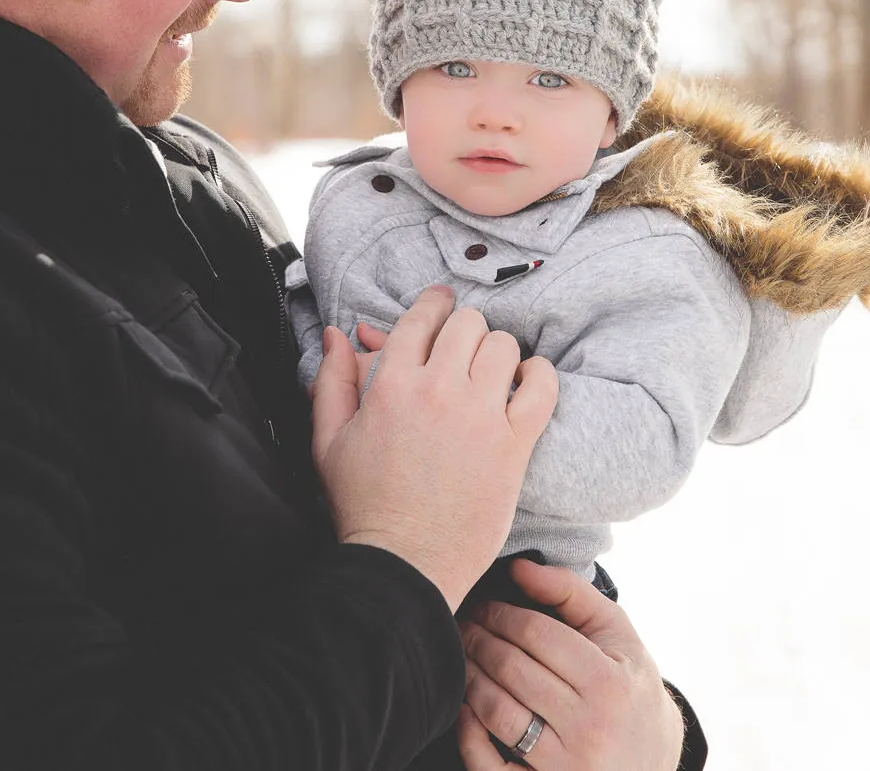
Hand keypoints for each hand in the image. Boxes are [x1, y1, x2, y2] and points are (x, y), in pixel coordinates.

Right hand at [310, 287, 557, 610]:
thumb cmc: (363, 507)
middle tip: (463, 348)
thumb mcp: (328, 441)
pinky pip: (541, 386)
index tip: (442, 304)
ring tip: (491, 370)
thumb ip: (332, 381)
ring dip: (498, 351)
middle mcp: (438, 390)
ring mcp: (479, 415)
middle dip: (464, 329)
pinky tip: (527, 380)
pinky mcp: (513, 443)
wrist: (403, 565)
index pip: (421, 319)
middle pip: (467, 324)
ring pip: (503, 346)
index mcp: (391, 385)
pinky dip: (539, 374)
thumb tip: (336, 334)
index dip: (434, 304)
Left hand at [458, 560, 684, 770]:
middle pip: (512, 669)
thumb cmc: (628, 684)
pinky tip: (465, 707)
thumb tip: (518, 567)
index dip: (501, 613)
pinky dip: (469, 735)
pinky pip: (490, 768)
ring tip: (462, 657)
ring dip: (470, 678)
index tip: (484, 605)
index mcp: (608, 682)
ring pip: (498, 712)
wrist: (652, 759)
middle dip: (479, 639)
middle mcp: (590, 728)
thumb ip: (570, 592)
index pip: (536, 633)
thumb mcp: (615, 632)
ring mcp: (566, 767)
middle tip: (463, 624)